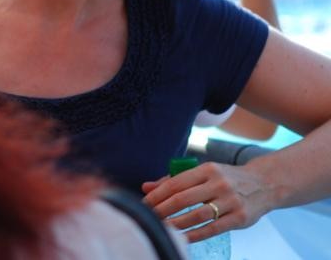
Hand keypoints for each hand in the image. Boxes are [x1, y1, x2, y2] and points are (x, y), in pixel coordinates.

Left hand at [142, 162, 270, 241]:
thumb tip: (146, 187)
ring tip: (162, 228)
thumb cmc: (225, 179)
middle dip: (162, 209)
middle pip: (183, 198)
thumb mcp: (202, 173)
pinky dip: (196, 235)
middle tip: (149, 217)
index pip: (175, 183)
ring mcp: (230, 201)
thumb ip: (174, 180)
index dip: (157, 195)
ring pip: (197, 215)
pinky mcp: (240, 218)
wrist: (264, 184)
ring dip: (177, 224)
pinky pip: (213, 229)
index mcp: (207, 169)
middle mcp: (219, 184)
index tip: (144, 204)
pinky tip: (183, 238)